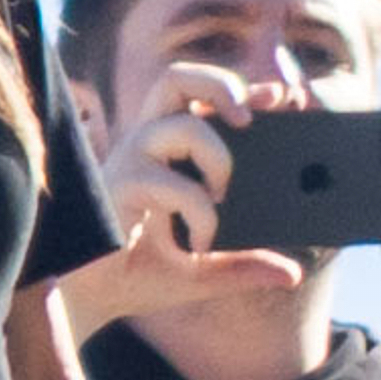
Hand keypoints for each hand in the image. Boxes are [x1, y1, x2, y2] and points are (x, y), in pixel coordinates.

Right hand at [58, 63, 306, 335]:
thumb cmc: (137, 273)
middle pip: (176, 78)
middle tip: (249, 120)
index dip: (237, 88)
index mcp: (165, 152)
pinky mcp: (119, 187)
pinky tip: (201, 243)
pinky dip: (201, 213)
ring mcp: (130, 162)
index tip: (281, 97)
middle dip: (221, 84)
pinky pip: (172, 184)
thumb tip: (290, 273)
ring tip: (225, 197)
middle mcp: (145, 146)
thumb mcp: (204, 269)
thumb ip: (244, 264)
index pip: (198, 98)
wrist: (91, 301)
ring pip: (182, 124)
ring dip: (219, 157)